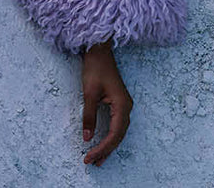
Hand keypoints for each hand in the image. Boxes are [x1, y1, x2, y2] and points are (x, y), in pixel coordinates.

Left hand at [79, 43, 132, 166]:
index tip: (88, 157)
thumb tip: (87, 137)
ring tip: (98, 159)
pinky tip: (103, 142)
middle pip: (119, 135)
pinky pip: (117, 125)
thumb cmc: (95, 69)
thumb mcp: (89, 94)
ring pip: (119, 131)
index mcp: (122, 105)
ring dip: (109, 145)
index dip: (102, 148)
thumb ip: (89, 117)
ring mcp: (124, 105)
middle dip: (106, 150)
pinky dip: (110, 136)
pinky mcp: (119, 103)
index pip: (114, 134)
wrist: (99, 51)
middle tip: (92, 163)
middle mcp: (127, 107)